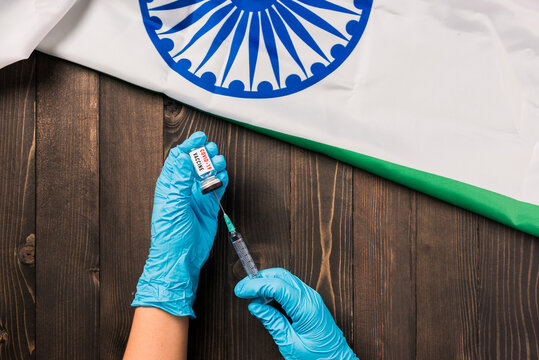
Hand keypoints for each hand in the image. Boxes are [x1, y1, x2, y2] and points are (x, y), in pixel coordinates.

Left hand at [132, 131, 227, 317]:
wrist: (181, 257)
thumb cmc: (170, 235)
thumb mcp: (172, 204)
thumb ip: (179, 179)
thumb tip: (180, 156)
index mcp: (170, 185)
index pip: (179, 159)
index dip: (188, 146)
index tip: (199, 137)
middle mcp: (183, 189)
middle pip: (195, 164)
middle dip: (204, 154)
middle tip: (211, 150)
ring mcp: (197, 197)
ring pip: (208, 174)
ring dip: (215, 166)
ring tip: (220, 163)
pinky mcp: (209, 206)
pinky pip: (218, 188)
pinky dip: (222, 180)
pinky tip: (224, 176)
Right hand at [235, 268, 357, 359]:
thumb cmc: (318, 357)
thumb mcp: (290, 343)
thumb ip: (272, 322)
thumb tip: (255, 307)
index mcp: (306, 308)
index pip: (277, 286)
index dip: (256, 285)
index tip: (241, 290)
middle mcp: (310, 298)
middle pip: (281, 275)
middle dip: (259, 279)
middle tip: (243, 290)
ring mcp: (311, 298)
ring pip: (284, 279)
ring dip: (267, 284)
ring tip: (254, 300)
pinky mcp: (309, 301)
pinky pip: (289, 288)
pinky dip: (275, 291)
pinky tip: (266, 303)